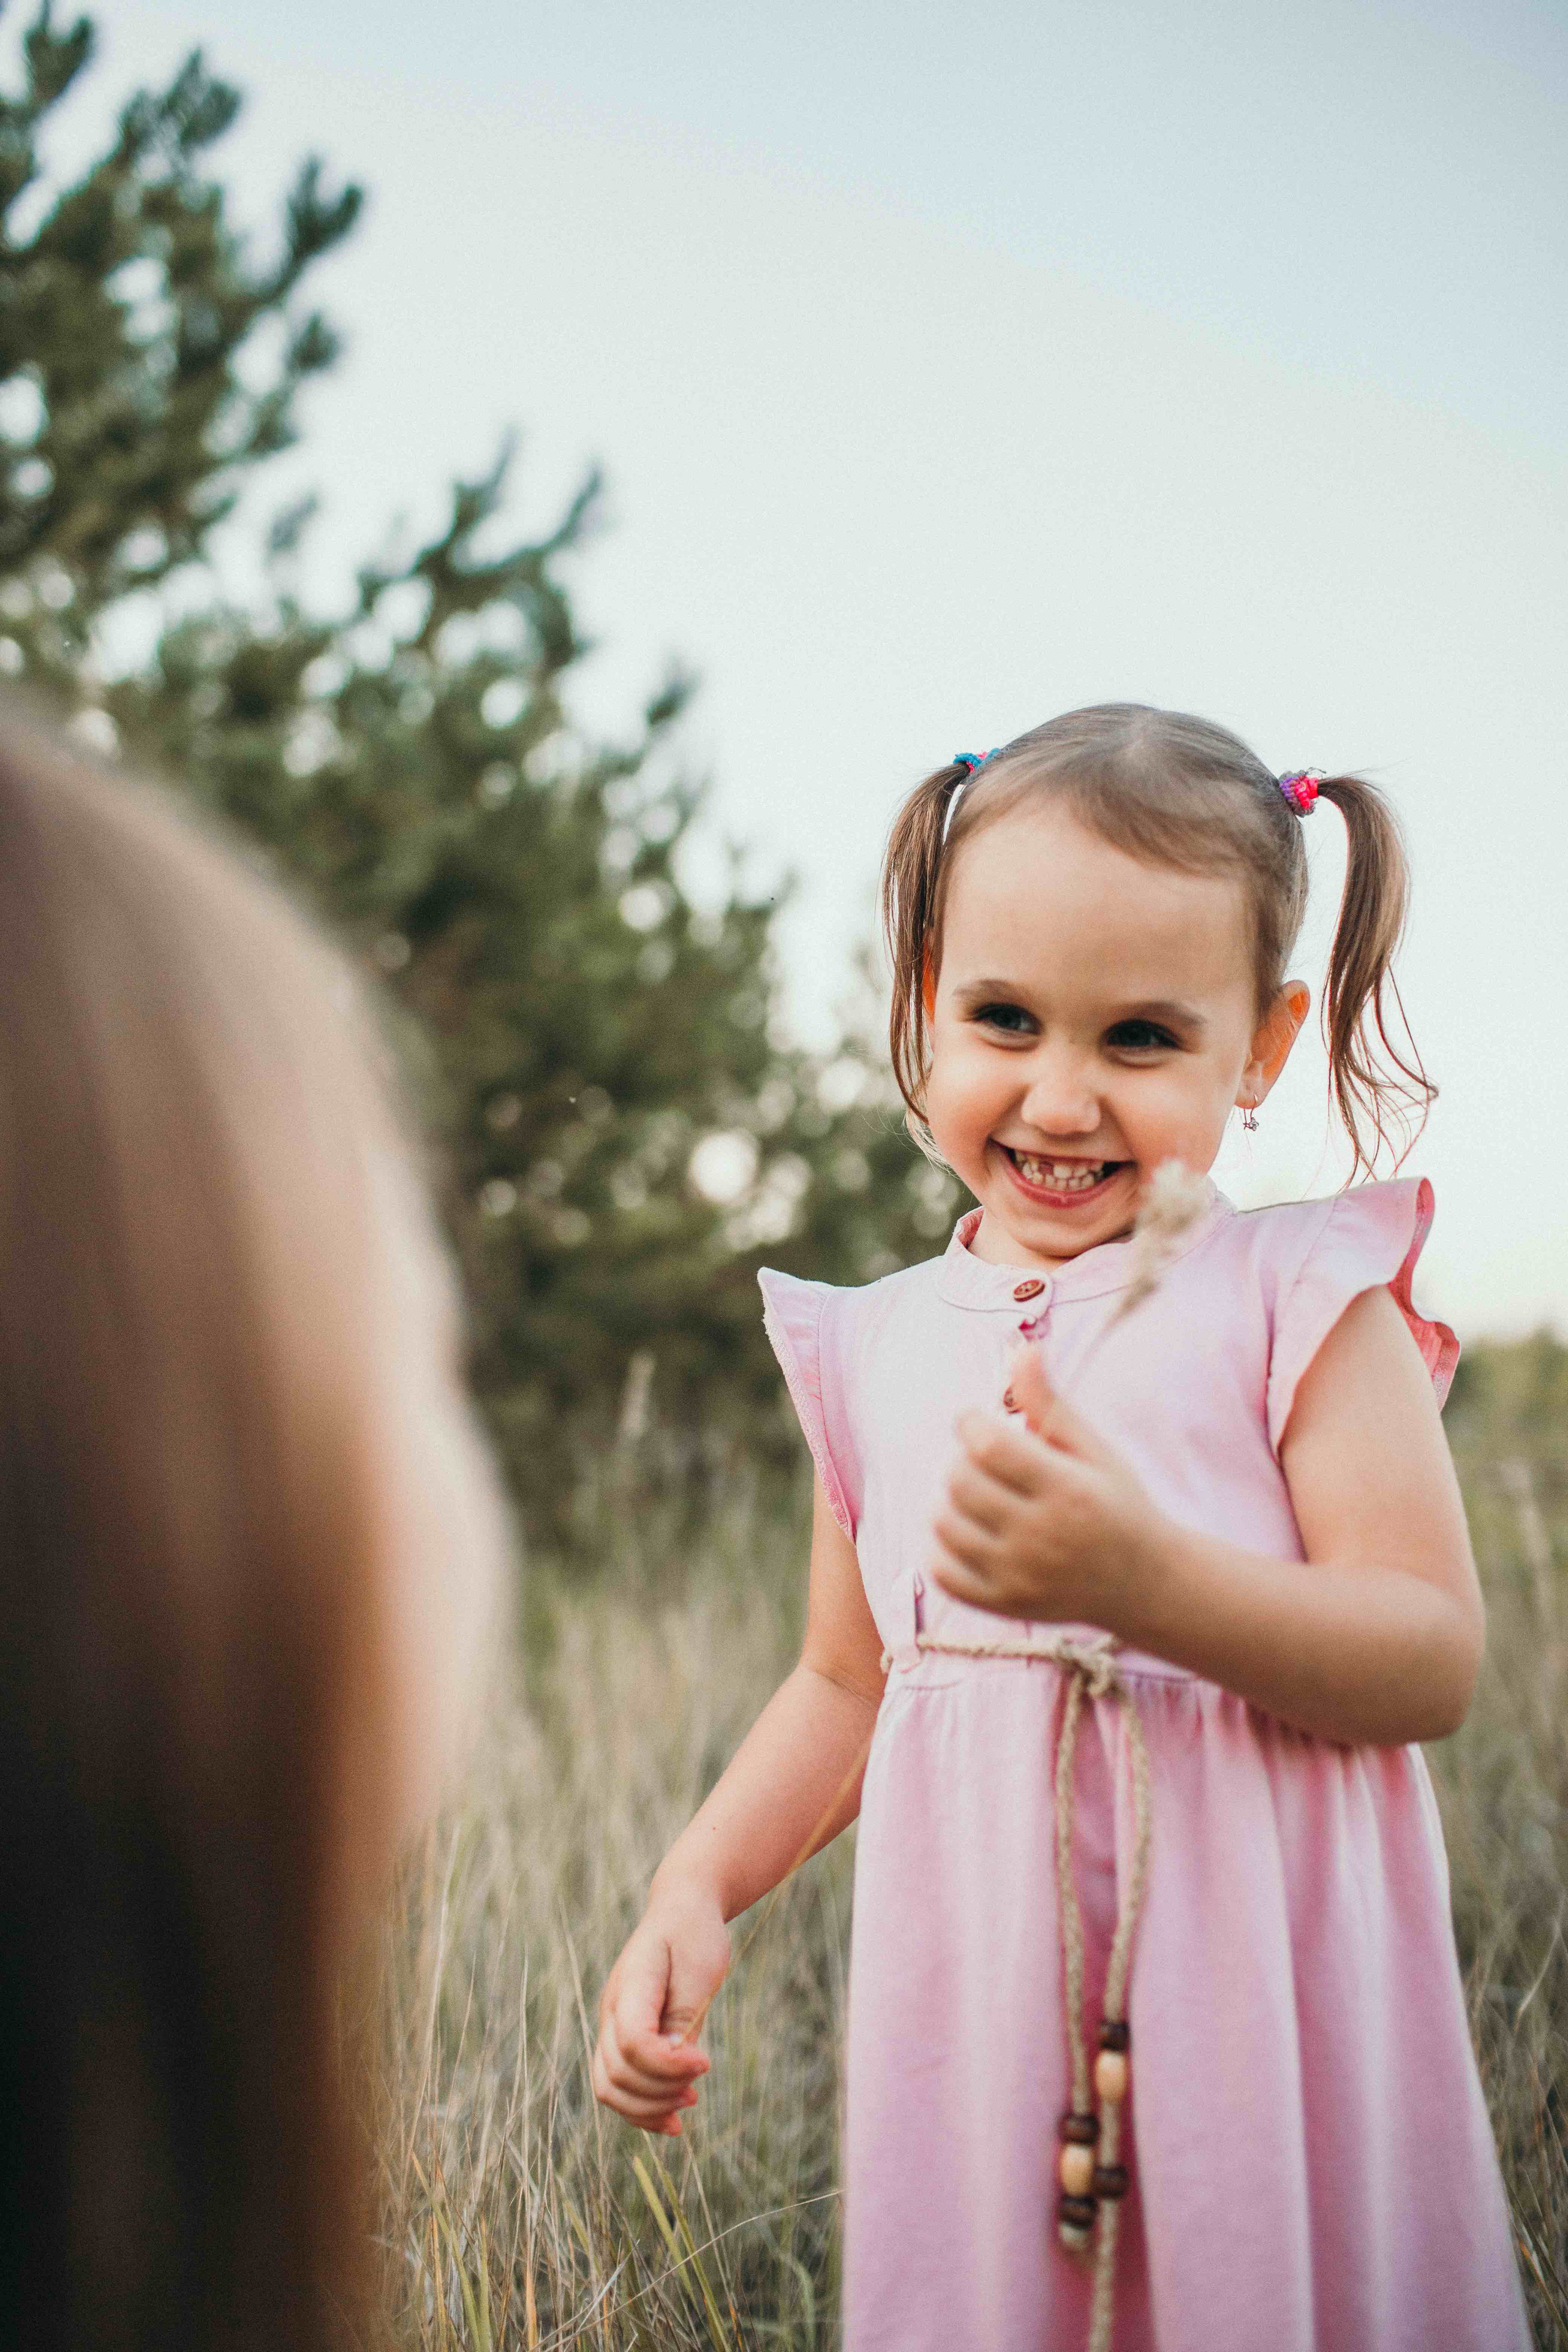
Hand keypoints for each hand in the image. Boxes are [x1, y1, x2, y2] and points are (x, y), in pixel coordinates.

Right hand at [592, 1878, 730, 2135]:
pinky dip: (641, 2109)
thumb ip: (685, 2014)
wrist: (681, 1910)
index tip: (706, 2063)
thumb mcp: (700, 1967)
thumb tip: (675, 2061)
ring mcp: (613, 2026)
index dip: (667, 2065)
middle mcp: (613, 2010)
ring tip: (688, 2103)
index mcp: (631, 1986)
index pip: (633, 2042)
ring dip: (648, 2108)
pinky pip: (619, 2086)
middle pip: (617, 2072)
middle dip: (660, 2091)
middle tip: (698, 2087)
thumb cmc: (694, 1935)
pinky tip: (672, 2123)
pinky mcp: (624, 2039)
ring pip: (609, 2087)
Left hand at [931, 1345, 1159, 1628]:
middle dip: (963, 1459)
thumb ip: (1050, 1404)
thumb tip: (1021, 1349)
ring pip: (945, 1524)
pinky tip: (971, 1531)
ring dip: (951, 1501)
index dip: (970, 1423)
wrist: (1144, 1584)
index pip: (988, 1446)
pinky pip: (943, 1572)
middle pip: (960, 1482)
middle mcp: (1041, 1537)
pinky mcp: (1004, 1606)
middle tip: (984, 1460)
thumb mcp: (1094, 1450)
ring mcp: (1019, 1577)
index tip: (979, 1422)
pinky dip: (944, 1548)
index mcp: (1067, 1490)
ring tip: (980, 1494)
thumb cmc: (1118, 1504)